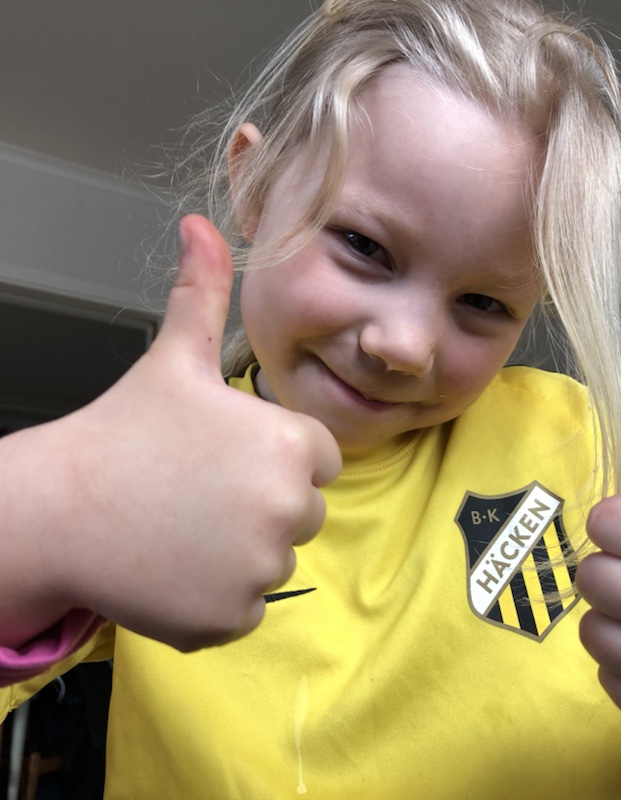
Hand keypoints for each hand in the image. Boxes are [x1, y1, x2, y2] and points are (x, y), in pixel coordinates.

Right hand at [1, 215, 340, 651]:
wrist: (62, 509)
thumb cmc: (125, 430)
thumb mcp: (174, 358)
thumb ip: (202, 295)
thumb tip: (200, 224)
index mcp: (292, 445)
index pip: (319, 459)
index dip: (276, 455)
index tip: (227, 455)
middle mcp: (291, 508)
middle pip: (303, 511)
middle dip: (262, 503)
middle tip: (200, 492)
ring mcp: (262, 570)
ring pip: (274, 559)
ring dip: (240, 550)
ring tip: (182, 526)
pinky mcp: (232, 619)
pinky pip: (246, 605)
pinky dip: (218, 594)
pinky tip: (174, 566)